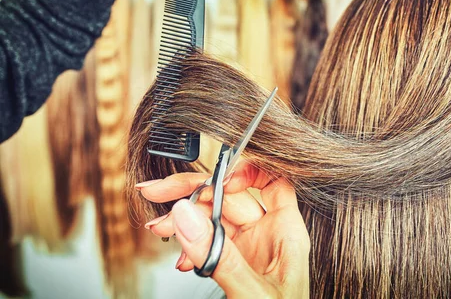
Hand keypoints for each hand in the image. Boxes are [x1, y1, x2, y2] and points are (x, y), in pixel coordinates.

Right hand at [136, 162, 309, 297]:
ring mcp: (250, 248)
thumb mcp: (252, 293)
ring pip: (214, 218)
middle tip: (158, 193)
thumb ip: (219, 257)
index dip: (246, 170)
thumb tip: (186, 216)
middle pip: (231, 196)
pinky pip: (209, 241)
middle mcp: (268, 234)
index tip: (215, 179)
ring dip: (184, 220)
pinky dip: (190, 245)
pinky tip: (180, 258)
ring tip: (158, 229)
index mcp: (286, 232)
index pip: (273, 180)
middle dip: (193, 193)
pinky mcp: (233, 262)